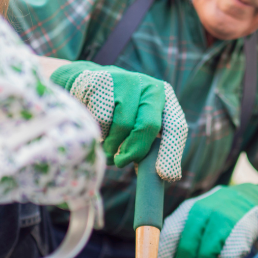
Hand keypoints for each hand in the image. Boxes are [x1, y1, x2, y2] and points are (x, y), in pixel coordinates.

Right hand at [49, 61, 186, 179]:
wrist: (82, 83)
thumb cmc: (115, 111)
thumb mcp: (137, 124)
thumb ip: (148, 144)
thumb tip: (161, 175)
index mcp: (165, 99)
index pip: (175, 127)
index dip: (171, 152)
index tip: (164, 176)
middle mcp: (150, 87)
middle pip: (149, 126)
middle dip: (135, 150)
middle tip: (120, 163)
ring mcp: (128, 82)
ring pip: (123, 126)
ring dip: (111, 143)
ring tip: (105, 144)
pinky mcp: (104, 82)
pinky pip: (102, 118)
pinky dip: (98, 130)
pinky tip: (94, 125)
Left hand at [153, 183, 257, 257]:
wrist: (251, 201)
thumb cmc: (216, 216)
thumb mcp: (196, 218)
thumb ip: (180, 238)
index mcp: (188, 209)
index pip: (169, 234)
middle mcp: (204, 213)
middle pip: (187, 248)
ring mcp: (224, 222)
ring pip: (205, 256)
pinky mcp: (241, 234)